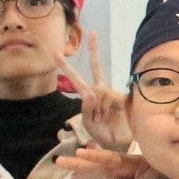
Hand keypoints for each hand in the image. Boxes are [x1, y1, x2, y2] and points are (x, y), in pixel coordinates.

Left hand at [57, 33, 132, 153]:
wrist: (119, 144)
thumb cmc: (102, 133)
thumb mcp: (87, 122)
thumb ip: (86, 107)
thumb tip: (91, 92)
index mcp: (88, 95)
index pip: (75, 78)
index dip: (65, 66)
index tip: (55, 52)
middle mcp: (100, 90)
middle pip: (96, 68)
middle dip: (94, 50)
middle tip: (92, 34)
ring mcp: (111, 93)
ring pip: (98, 93)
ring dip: (98, 110)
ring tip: (103, 120)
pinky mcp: (122, 97)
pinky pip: (109, 99)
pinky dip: (108, 109)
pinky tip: (113, 117)